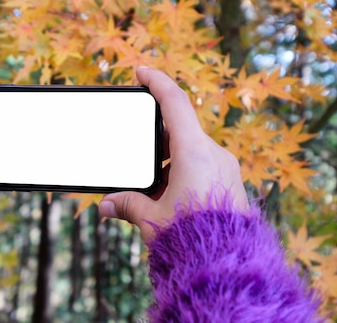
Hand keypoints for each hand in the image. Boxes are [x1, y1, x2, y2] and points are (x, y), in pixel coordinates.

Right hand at [98, 66, 247, 241]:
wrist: (227, 265)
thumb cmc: (190, 237)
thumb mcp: (152, 217)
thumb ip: (127, 204)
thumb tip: (106, 205)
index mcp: (194, 151)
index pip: (174, 102)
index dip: (156, 81)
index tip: (141, 72)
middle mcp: (214, 153)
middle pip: (180, 129)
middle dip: (156, 139)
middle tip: (137, 151)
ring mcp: (225, 167)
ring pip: (192, 150)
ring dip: (169, 160)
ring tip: (152, 186)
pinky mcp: (231, 183)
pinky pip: (204, 165)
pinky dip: (184, 171)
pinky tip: (170, 196)